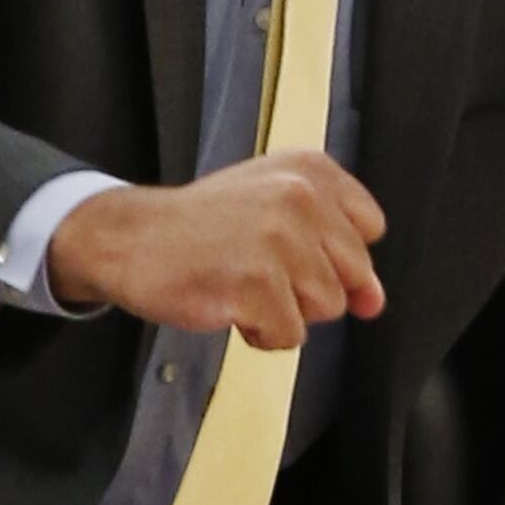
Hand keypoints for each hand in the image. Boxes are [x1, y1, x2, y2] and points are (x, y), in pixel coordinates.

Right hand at [47, 149, 387, 350]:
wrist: (129, 237)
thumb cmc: (206, 226)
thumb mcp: (277, 208)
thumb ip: (336, 248)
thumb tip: (375, 302)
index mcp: (312, 170)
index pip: (371, 228)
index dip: (334, 252)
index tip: (294, 247)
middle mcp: (301, 196)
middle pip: (354, 273)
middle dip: (311, 285)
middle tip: (261, 268)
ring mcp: (278, 240)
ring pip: (326, 307)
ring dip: (285, 310)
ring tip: (243, 284)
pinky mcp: (254, 284)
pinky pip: (290, 334)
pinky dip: (262, 333)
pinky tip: (230, 304)